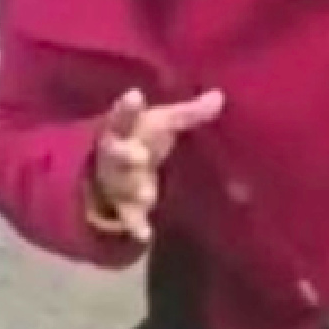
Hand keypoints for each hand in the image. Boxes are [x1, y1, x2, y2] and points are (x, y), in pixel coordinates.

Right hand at [90, 88, 224, 242]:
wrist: (108, 173)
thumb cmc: (143, 139)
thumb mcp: (163, 123)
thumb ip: (189, 113)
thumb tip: (219, 96)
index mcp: (124, 128)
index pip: (124, 114)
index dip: (128, 107)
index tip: (134, 95)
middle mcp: (115, 153)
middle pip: (116, 152)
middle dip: (126, 154)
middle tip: (140, 156)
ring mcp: (116, 181)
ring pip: (121, 185)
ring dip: (134, 189)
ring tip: (148, 195)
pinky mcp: (122, 206)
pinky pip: (127, 216)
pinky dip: (135, 225)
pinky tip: (145, 234)